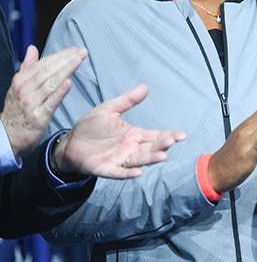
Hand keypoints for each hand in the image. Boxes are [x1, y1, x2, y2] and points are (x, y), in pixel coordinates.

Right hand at [1, 46, 85, 156]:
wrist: (7, 135)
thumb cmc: (16, 109)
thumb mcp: (18, 86)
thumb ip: (27, 67)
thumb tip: (32, 49)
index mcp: (20, 80)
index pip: (43, 64)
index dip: (60, 55)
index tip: (74, 49)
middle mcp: (24, 90)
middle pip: (48, 71)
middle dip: (67, 59)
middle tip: (82, 52)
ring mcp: (31, 103)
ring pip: (51, 83)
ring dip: (66, 70)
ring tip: (79, 60)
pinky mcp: (38, 117)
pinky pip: (51, 102)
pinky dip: (59, 92)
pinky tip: (69, 82)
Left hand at [53, 83, 186, 177]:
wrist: (70, 142)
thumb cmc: (91, 126)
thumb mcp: (109, 109)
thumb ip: (128, 100)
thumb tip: (145, 87)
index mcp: (134, 135)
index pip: (156, 135)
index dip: (169, 135)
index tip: (182, 135)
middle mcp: (131, 148)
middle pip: (151, 148)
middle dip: (162, 146)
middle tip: (171, 141)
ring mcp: (120, 159)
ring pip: (139, 160)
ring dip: (151, 159)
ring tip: (162, 156)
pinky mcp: (106, 169)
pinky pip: (119, 172)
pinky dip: (128, 174)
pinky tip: (138, 173)